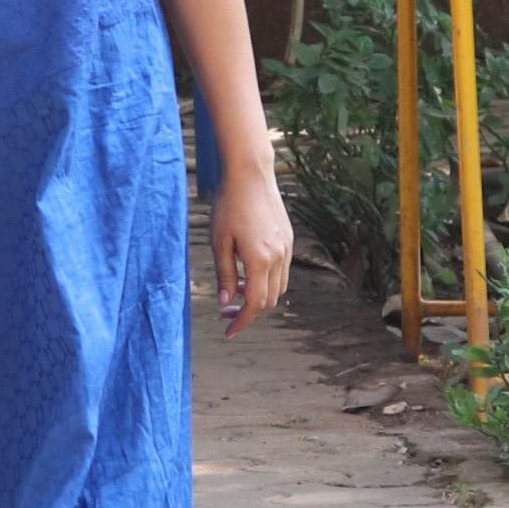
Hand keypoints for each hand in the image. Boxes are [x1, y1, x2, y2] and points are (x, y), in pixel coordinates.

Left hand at [211, 156, 292, 334]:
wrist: (251, 175)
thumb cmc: (229, 205)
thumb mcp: (219, 242)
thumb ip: (225, 275)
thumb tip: (226, 303)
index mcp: (260, 260)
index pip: (255, 304)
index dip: (242, 322)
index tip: (228, 332)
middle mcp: (279, 257)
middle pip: (270, 300)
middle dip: (248, 312)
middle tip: (225, 312)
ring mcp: (287, 248)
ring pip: (279, 287)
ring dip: (259, 296)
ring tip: (237, 291)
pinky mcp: (288, 239)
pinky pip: (282, 271)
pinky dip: (267, 280)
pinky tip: (249, 272)